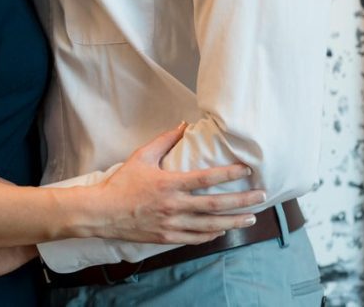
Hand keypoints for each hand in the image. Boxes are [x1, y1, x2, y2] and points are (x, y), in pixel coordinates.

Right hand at [85, 121, 265, 243]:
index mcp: (169, 184)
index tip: (247, 170)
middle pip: (215, 205)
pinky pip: (195, 238)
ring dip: (233, 221)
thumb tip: (183, 125)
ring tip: (251, 217)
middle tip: (262, 196)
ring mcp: (171, 224)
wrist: (101, 213)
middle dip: (242, 201)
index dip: (229, 174)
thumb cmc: (122, 183)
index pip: (206, 179)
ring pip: (210, 225)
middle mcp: (174, 206)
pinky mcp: (166, 237)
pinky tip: (223, 229)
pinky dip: (212, 234)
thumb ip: (165, 140)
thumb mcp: (142, 156)